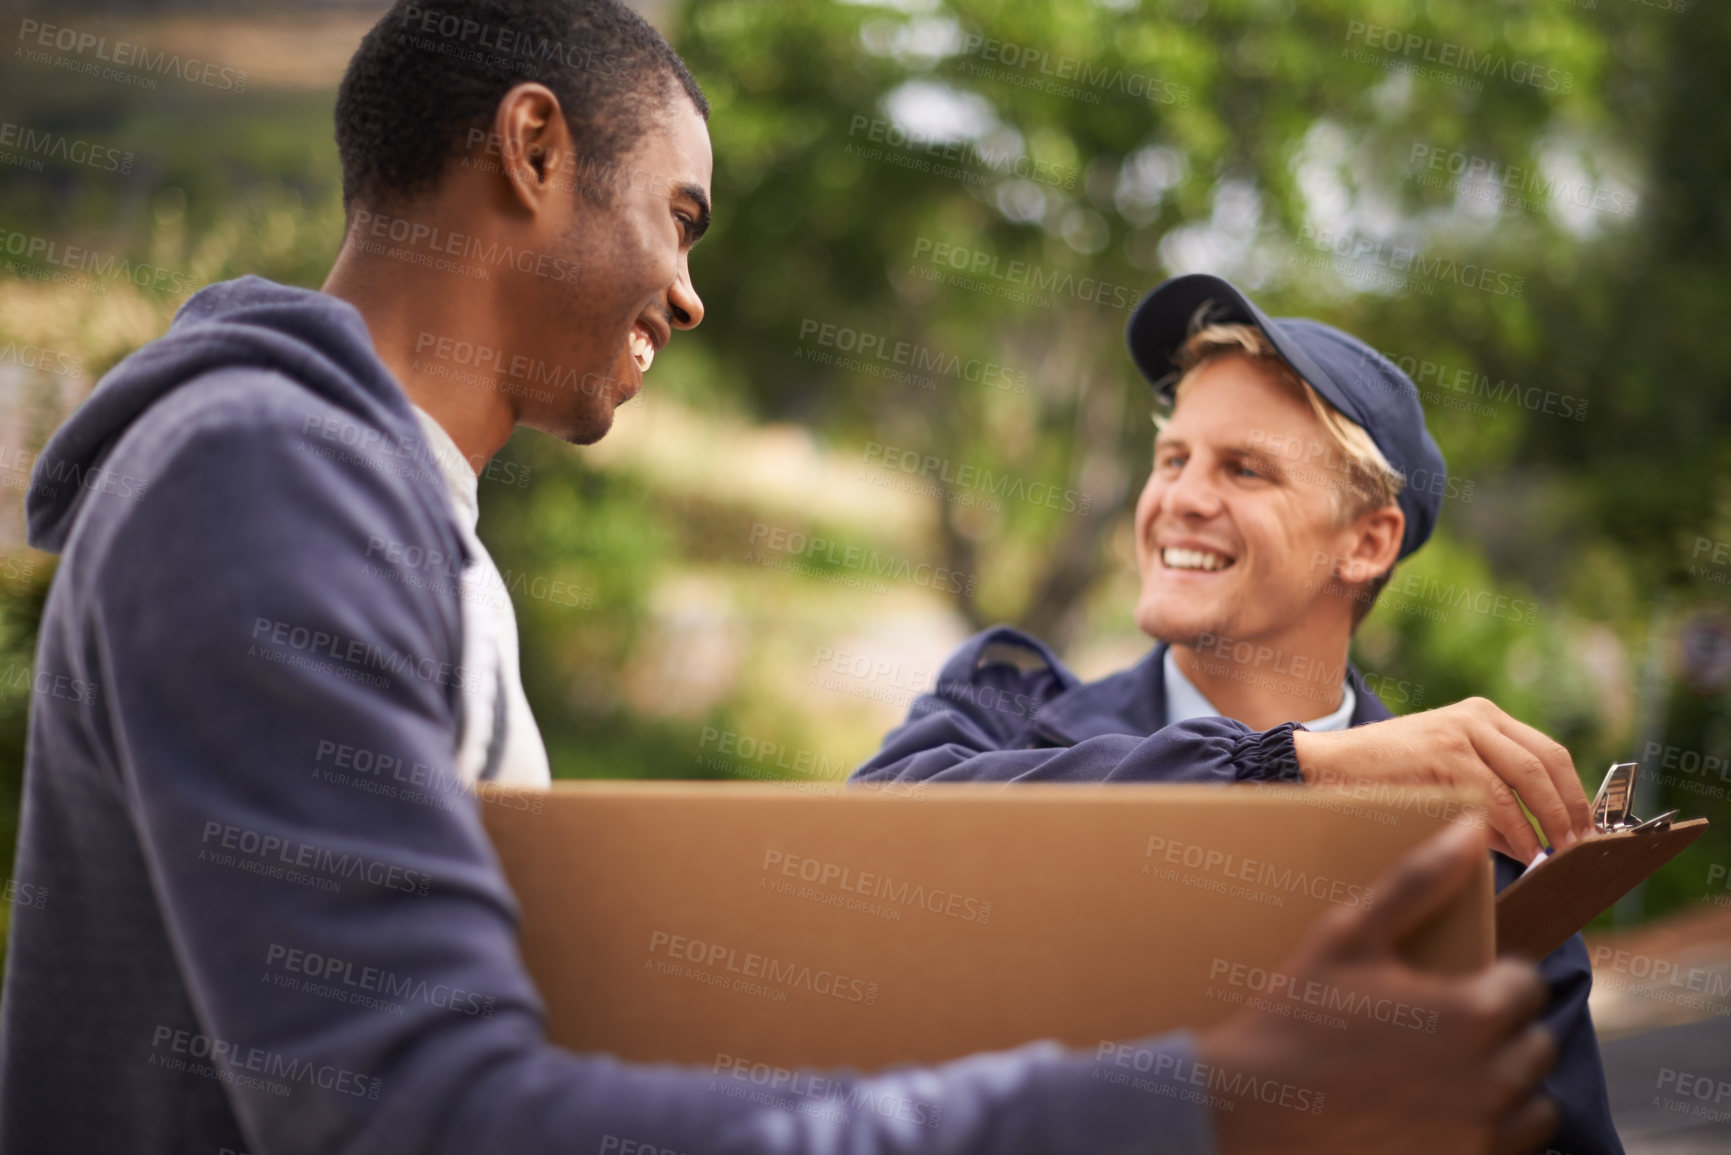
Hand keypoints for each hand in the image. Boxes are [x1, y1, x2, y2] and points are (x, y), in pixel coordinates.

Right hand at [1198, 823, 1557, 1154]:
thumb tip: (1469, 828)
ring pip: (1534, 1102)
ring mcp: (1479, 1133)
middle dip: (1498, 1030)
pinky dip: (1490, 1131)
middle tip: (1436, 1027)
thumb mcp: (1347, 935)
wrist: (1252, 1109)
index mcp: (1471, 1012)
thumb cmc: (1297, 1016)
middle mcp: (1490, 1078)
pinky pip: (1513, 1148)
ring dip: (1503, 1083)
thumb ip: (1417, 881)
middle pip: (1535, 1043)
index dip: (1490, 980)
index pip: (1525, 984)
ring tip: (1443, 1072)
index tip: (1446, 987)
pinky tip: (1438, 1114)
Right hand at [1291, 696, 1593, 860]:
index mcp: (1482, 715)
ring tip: (1553, 856)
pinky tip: (1520, 853)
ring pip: (1525, 784)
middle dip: (1569, 811)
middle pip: (1547, 764)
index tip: (1586, 828)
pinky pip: (1494, 802)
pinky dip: (1514, 832)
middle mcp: (1477, 718)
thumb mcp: (1447, 766)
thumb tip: (1537, 840)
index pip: (1549, 752)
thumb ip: (1491, 791)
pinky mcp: (1444, 759)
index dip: (1575, 793)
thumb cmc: (1388, 776)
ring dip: (1546, 826)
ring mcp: (1460, 736)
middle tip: (1579, 847)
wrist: (1329, 765)